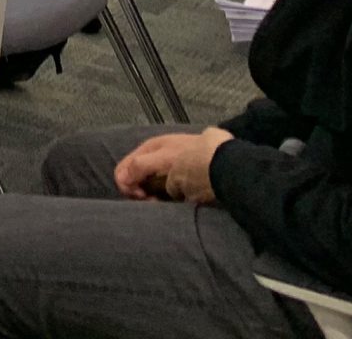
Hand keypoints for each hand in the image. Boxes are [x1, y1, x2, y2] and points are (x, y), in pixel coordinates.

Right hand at [113, 128, 231, 203]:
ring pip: (152, 186)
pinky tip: (175, 203)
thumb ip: (138, 166)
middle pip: (137, 177)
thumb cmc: (195, 161)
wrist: (229, 165)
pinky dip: (166, 199)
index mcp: (152, 147)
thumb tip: (122, 178)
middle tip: (151, 203)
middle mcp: (160, 155)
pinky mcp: (186, 181)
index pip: (126, 167)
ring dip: (152, 197)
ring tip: (163, 205)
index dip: (126, 183)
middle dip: (139, 191)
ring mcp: (174, 168)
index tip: (139, 197)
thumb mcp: (163, 160)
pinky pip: (167, 192)